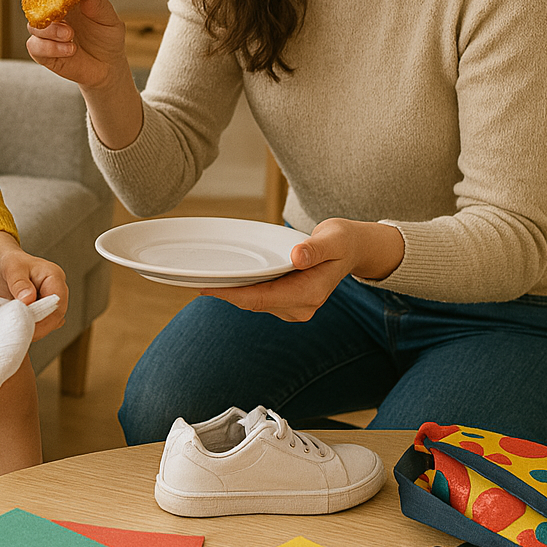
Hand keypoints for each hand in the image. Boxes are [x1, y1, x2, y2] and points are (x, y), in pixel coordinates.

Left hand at [0, 231, 68, 341]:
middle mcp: (57, 289)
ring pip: (50, 321)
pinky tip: (20, 328)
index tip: (28, 327)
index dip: (45, 319)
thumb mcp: (13, 269)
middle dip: (40, 327)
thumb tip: (28, 300)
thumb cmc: (11, 261)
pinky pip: (42, 322)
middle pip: (56, 315)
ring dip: (36, 329)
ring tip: (19, 331)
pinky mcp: (42, 307)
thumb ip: (20, 284)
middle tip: (22, 333)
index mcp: (55, 277)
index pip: (57, 303)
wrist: (5, 261)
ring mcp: (50, 299)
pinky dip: (33, 328)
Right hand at [27, 0, 143, 150]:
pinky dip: (50, 48)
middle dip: (48, 10)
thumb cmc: (107, 38)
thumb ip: (99, 7)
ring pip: (33, 25)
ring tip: (70, 36)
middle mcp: (55, 14)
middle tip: (65, 19)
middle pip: (38, 5)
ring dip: (50, 31)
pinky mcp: (44, 52)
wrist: (108, 67)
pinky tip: (70, 50)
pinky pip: (35, 46)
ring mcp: (47, 33)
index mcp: (68, 0)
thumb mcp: (110, 21)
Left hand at [200, 219, 403, 320]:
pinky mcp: (289, 300)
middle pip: (254, 302)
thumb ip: (316, 249)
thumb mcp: (333, 239)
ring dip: (232, 292)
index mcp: (309, 295)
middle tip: (194, 281)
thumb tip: (297, 257)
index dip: (232, 294)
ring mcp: (295, 306)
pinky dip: (243, 289)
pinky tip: (226, 278)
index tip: (206, 287)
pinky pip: (260, 297)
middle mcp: (300, 307)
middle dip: (226, 293)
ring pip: (255, 301)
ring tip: (203, 279)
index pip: (261, 298)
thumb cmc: (342, 240)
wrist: (352, 248)